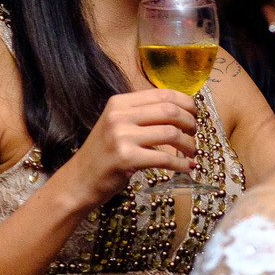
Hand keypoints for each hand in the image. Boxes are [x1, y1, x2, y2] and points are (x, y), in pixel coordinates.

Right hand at [64, 88, 198, 204]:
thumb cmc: (104, 154)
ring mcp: (121, 137)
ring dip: (189, 144)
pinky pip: (164, 158)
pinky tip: (187, 167)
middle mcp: (119, 115)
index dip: (185, 102)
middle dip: (190, 122)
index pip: (162, 94)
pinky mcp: (126, 159)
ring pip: (171, 133)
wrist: (79, 181)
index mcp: (119, 102)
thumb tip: (181, 111)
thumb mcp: (118, 125)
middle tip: (195, 133)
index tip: (194, 113)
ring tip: (192, 152)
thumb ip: (142, 115)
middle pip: (170, 111)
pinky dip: (181, 164)